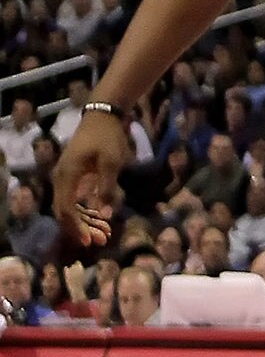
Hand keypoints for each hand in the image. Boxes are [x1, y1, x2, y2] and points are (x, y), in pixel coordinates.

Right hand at [53, 109, 128, 253]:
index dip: (78, 227)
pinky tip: (99, 217)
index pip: (66, 208)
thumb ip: (107, 188)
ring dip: (83, 221)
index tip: (91, 241)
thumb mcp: (111, 162)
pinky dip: (84, 210)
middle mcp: (61, 178)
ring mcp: (65, 176)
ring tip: (102, 233)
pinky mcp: (72, 175)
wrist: (103, 115)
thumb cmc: (108, 137)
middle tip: (99, 241)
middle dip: (80, 228)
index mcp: (67, 175)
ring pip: (68, 206)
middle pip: (64, 211)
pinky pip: (73, 198)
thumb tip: (105, 214)